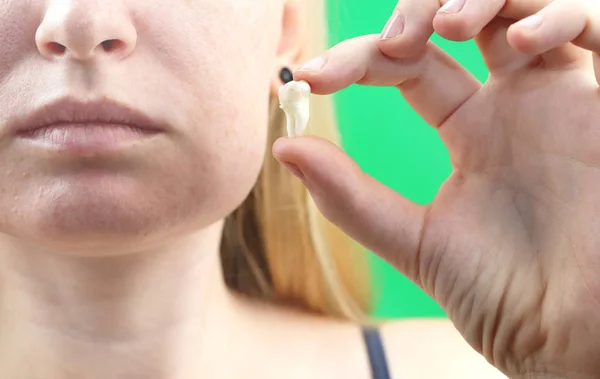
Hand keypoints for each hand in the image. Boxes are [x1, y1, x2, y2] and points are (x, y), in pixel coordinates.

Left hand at [273, 1, 599, 377]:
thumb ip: (353, 198)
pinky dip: (555, 16)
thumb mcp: (417, 241)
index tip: (309, 77)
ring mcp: (561, 96)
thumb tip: (284, 150)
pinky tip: (515, 42)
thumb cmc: (507, 297)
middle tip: (390, 44)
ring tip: (443, 25)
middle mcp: (513, 105)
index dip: (358, 60)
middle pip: (461, 19)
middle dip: (416, 12)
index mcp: (471, 132)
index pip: (407, 67)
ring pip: (520, 6)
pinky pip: (595, 28)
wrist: (578, 339)